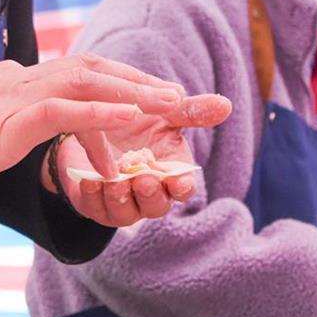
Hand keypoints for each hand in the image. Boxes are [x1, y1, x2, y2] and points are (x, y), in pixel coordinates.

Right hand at [0, 54, 228, 198]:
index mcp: (13, 85)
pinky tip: (134, 119)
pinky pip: (59, 111)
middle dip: (156, 88)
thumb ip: (1, 132)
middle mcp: (17, 81)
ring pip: (88, 82)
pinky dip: (101, 111)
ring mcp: (7, 98)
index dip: (132, 91)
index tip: (171, 107)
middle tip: (206, 106)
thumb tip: (18, 134)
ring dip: (141, 94)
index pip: (84, 80)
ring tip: (183, 107)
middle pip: (100, 72)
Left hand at [51, 95, 230, 227]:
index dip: (182, 186)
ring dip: (121, 197)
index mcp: (171, 173)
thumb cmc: (133, 119)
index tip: (179, 180)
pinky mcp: (95, 204)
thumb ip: (190, 111)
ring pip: (125, 211)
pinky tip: (90, 181)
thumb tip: (226, 105)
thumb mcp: (162, 111)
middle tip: (144, 180)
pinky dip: (93, 196)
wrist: (91, 124)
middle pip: (156, 206)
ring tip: (114, 182)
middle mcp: (149, 193)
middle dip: (151, 195)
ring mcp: (122, 202)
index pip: (183, 188)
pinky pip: (95, 207)